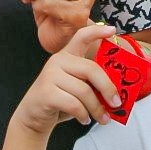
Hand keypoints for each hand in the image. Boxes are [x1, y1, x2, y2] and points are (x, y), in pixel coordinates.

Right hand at [11, 22, 117, 136]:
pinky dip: (83, 115)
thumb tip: (117, 94)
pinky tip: (85, 120)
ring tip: (102, 119)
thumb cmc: (60, 101)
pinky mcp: (46, 92)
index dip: (97, 31)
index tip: (112, 30)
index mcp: (67, 55)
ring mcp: (50, 75)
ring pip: (84, 91)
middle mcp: (58, 61)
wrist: (33, 117)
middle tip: (117, 104)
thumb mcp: (77, 88)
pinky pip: (74, 104)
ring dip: (97, 108)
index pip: (82, 36)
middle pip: (91, 69)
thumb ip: (91, 84)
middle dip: (108, 88)